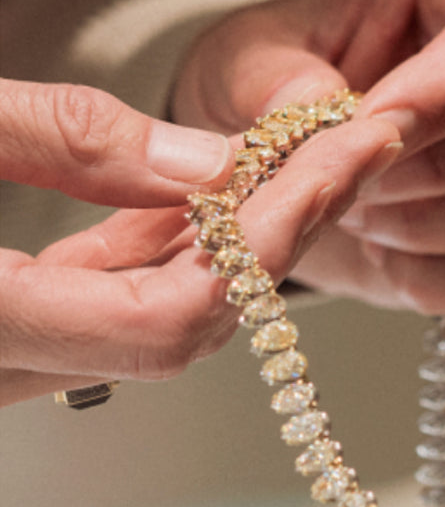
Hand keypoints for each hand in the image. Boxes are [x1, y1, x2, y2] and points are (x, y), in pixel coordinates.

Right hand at [0, 78, 399, 405]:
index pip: (173, 314)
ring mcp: (13, 357)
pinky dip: (165, 249)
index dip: (267, 241)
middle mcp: (7, 366)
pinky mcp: (15, 329)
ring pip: (157, 317)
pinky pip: (111, 304)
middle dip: (280, 232)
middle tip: (349, 153)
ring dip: (232, 240)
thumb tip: (206, 162)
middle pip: (188, 322)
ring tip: (300, 162)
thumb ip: (62, 141)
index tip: (335, 165)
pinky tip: (198, 196)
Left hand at [172, 0, 444, 315]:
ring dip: (437, 228)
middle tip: (357, 178)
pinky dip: (439, 278)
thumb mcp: (247, 53)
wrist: (300, 149)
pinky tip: (386, 247)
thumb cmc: (289, 74)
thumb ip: (267, 74)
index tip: (363, 129)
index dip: (443, 89)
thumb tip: (313, 108)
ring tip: (360, 208)